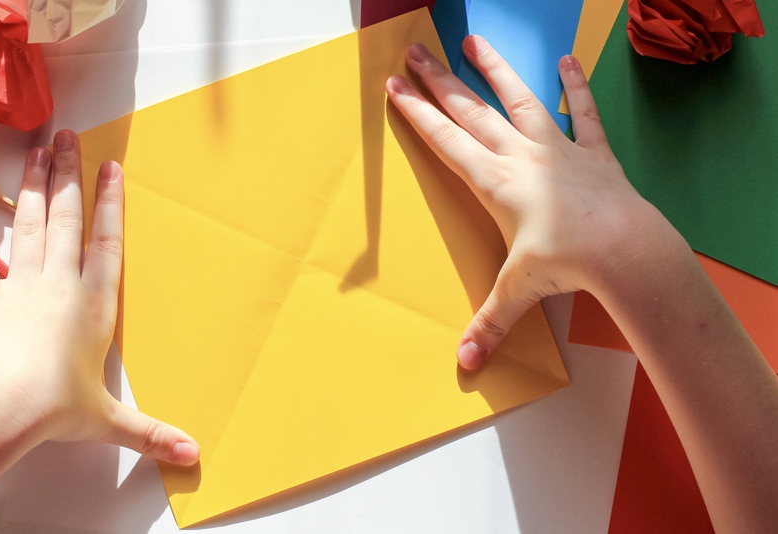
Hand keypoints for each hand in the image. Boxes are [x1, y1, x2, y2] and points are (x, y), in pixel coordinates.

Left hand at [0, 130, 199, 464]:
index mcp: (93, 304)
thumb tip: (192, 455)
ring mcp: (21, 284)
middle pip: (65, 218)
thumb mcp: (109, 420)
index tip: (110, 169)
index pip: (105, 242)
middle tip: (69, 138)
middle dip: (69, 176)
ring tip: (37, 150)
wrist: (1, 406)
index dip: (109, 203)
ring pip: (29, 223)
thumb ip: (150, 432)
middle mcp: (59, 283)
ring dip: (33, 185)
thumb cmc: (54, 406)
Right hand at [386, 37, 677, 368]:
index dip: (417, 113)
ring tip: (475, 41)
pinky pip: (582, 114)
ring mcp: (557, 149)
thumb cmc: (568, 263)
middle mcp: (521, 156)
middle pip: (471, 111)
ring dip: (496, 70)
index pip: (445, 141)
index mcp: (494, 182)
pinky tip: (568, 63)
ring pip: (520, 99)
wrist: (625, 249)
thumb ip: (488, 323)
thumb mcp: (519, 292)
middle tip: (416, 51)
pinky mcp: (592, 153)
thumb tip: (465, 364)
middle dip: (440, 81)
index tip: (395, 86)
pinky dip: (575, 88)